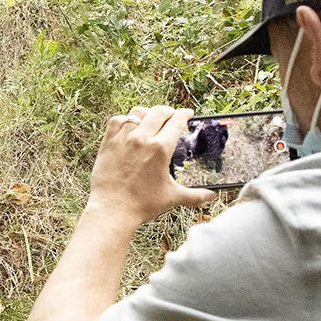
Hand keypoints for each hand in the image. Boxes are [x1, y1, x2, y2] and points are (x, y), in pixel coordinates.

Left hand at [88, 105, 214, 223]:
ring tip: (151, 118)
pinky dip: (125, 119)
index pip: (177, 121)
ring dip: (148, 113)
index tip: (188, 114)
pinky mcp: (108, 143)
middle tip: (172, 116)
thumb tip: (211, 196)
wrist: (112, 209)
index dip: (185, 114)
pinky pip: (116, 121)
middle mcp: (142, 138)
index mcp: (161, 148)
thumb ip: (195, 195)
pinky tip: (129, 124)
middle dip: (169, 112)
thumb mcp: (172, 197)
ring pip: (137, 112)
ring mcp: (123, 139)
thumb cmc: (142, 204)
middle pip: (159, 112)